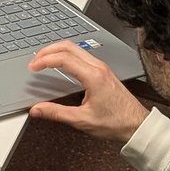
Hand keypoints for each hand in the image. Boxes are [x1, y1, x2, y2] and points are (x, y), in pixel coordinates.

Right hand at [27, 41, 147, 142]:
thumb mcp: (82, 120)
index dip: (44, 60)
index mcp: (93, 76)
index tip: (33, 67)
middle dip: (48, 50)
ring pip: (76, 48)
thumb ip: (57, 113)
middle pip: (69, 46)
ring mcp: (102, 67)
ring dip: (57, 51)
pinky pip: (82, 55)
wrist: (136, 124)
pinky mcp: (103, 71)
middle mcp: (98, 67)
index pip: (64, 58)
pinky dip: (67, 55)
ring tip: (44, 60)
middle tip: (35, 59)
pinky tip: (60, 65)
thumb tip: (37, 109)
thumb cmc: (115, 122)